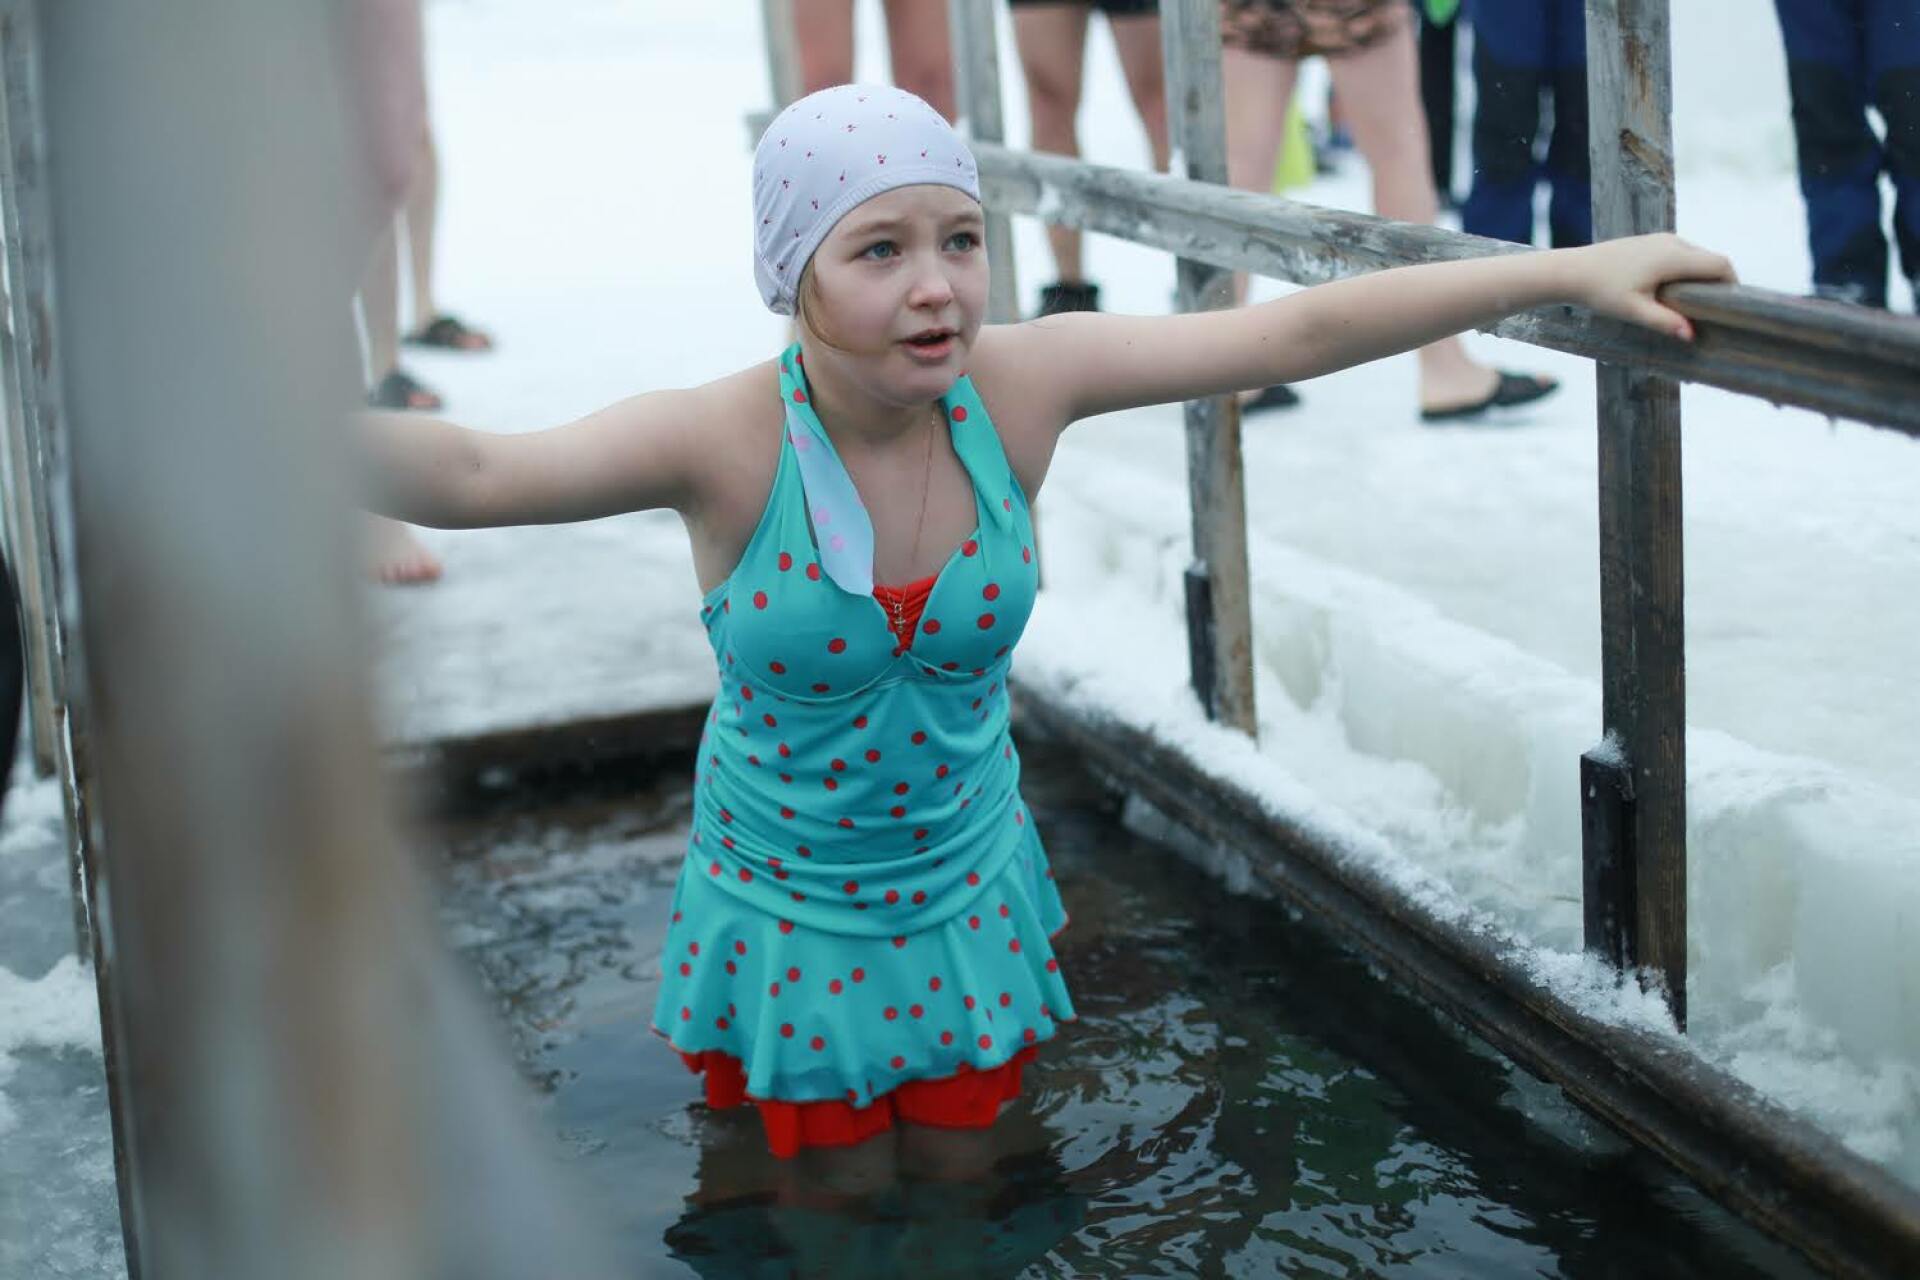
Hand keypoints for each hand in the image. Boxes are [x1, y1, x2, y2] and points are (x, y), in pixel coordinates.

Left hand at [1566, 232, 1737, 342]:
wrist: (1571, 271)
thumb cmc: (1601, 291)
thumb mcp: (1633, 310)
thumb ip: (1664, 321)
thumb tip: (1691, 335)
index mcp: (1673, 256)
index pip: (1720, 265)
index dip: (1732, 284)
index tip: (1732, 307)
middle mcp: (1672, 242)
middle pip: (1711, 260)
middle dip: (1718, 283)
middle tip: (1716, 312)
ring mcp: (1662, 239)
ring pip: (1696, 256)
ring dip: (1702, 277)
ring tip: (1696, 305)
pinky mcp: (1651, 242)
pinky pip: (1681, 254)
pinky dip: (1687, 271)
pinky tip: (1677, 293)